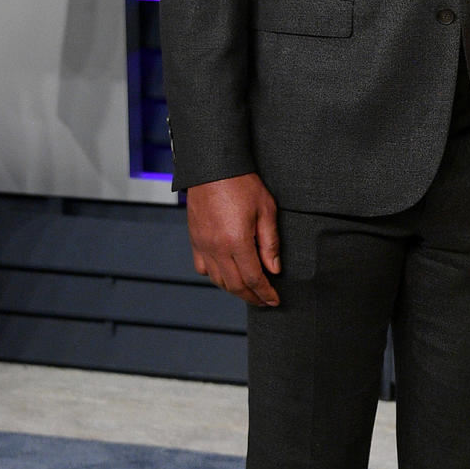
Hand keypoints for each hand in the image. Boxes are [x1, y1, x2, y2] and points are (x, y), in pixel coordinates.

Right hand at [186, 173, 280, 306]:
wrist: (212, 167)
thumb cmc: (242, 184)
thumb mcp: (266, 210)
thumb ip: (270, 243)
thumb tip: (274, 269)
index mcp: (237, 241)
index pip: (253, 279)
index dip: (265, 293)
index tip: (275, 300)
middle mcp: (216, 248)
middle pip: (235, 285)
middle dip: (252, 297)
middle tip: (265, 301)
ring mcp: (203, 245)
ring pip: (217, 280)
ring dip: (234, 290)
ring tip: (249, 292)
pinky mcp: (194, 239)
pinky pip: (202, 268)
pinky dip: (215, 277)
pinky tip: (227, 275)